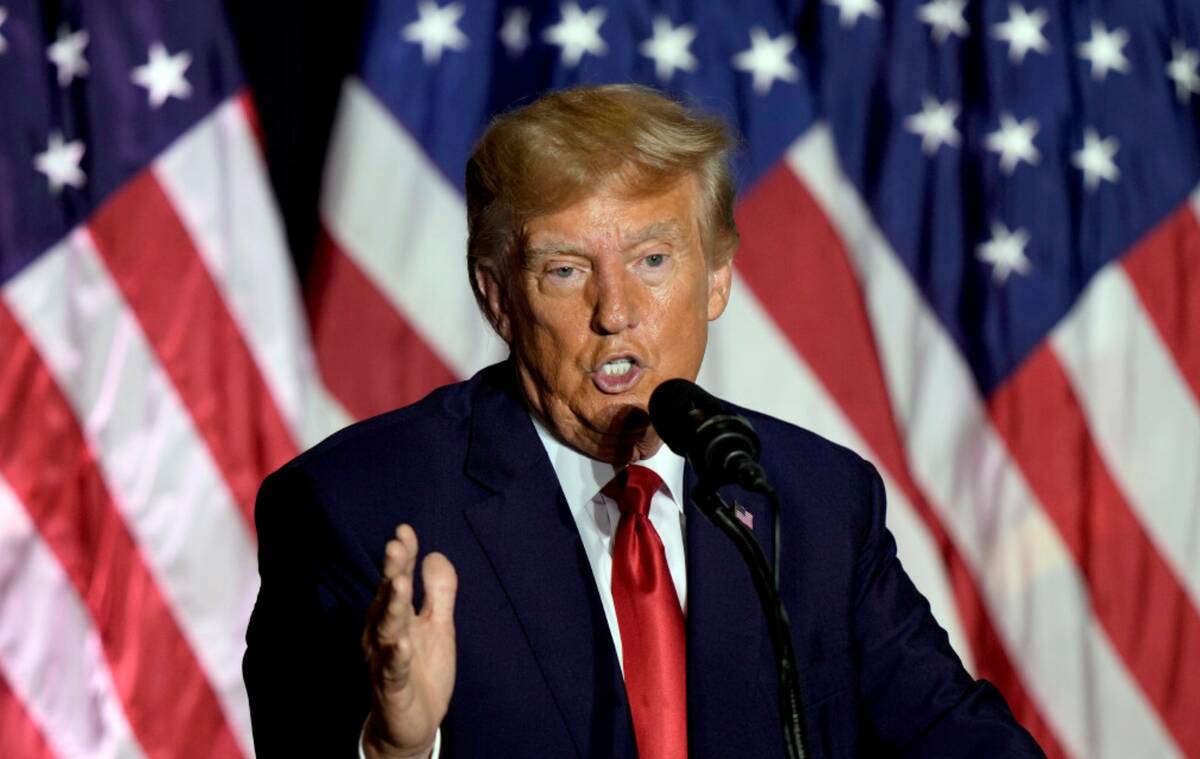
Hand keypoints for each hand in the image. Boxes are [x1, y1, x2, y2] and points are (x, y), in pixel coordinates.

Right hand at [362, 524, 457, 758]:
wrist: (412, 723)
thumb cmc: (421, 668)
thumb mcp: (438, 625)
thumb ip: (439, 592)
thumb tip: (436, 553)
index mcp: (394, 615)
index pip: (397, 578)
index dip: (403, 555)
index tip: (406, 530)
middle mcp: (383, 633)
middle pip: (387, 597)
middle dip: (392, 571)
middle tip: (395, 545)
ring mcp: (385, 660)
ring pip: (387, 629)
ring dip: (392, 606)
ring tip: (400, 582)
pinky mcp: (392, 688)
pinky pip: (393, 670)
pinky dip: (396, 656)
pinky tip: (401, 643)